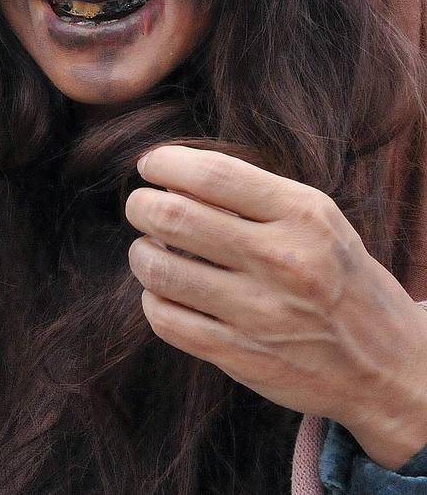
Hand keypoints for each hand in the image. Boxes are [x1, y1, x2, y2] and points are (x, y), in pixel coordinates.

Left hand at [126, 145, 426, 468]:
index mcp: (304, 216)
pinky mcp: (240, 355)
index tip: (151, 166)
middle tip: (142, 206)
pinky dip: (153, 299)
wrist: (390, 368)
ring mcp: (259, 313)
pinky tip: (167, 292)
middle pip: (172, 216)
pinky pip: (164, 318)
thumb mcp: (318, 222)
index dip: (164, 162)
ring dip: (142, 253)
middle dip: (141, 205)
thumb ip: (252, 196)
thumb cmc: (340, 280)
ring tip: (153, 249)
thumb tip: (171, 174)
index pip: (211, 174)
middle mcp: (282, 261)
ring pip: (158, 268)